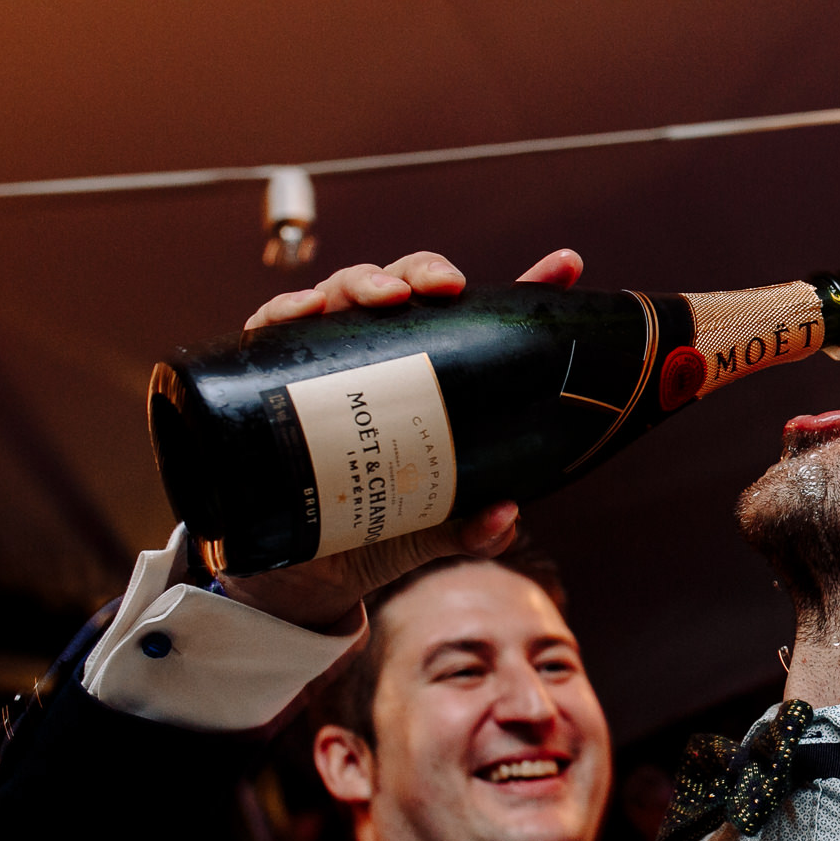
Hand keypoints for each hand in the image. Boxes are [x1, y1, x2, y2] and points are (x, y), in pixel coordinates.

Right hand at [221, 249, 585, 629]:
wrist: (306, 574)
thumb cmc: (380, 531)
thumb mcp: (433, 531)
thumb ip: (473, 529)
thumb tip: (504, 515)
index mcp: (437, 379)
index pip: (484, 322)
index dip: (531, 287)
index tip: (566, 266)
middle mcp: (385, 357)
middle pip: (409, 287)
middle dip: (426, 273)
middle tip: (445, 288)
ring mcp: (330, 360)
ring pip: (346, 291)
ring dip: (365, 280)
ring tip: (384, 297)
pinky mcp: (274, 377)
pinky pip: (273, 326)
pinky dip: (286, 309)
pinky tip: (307, 310)